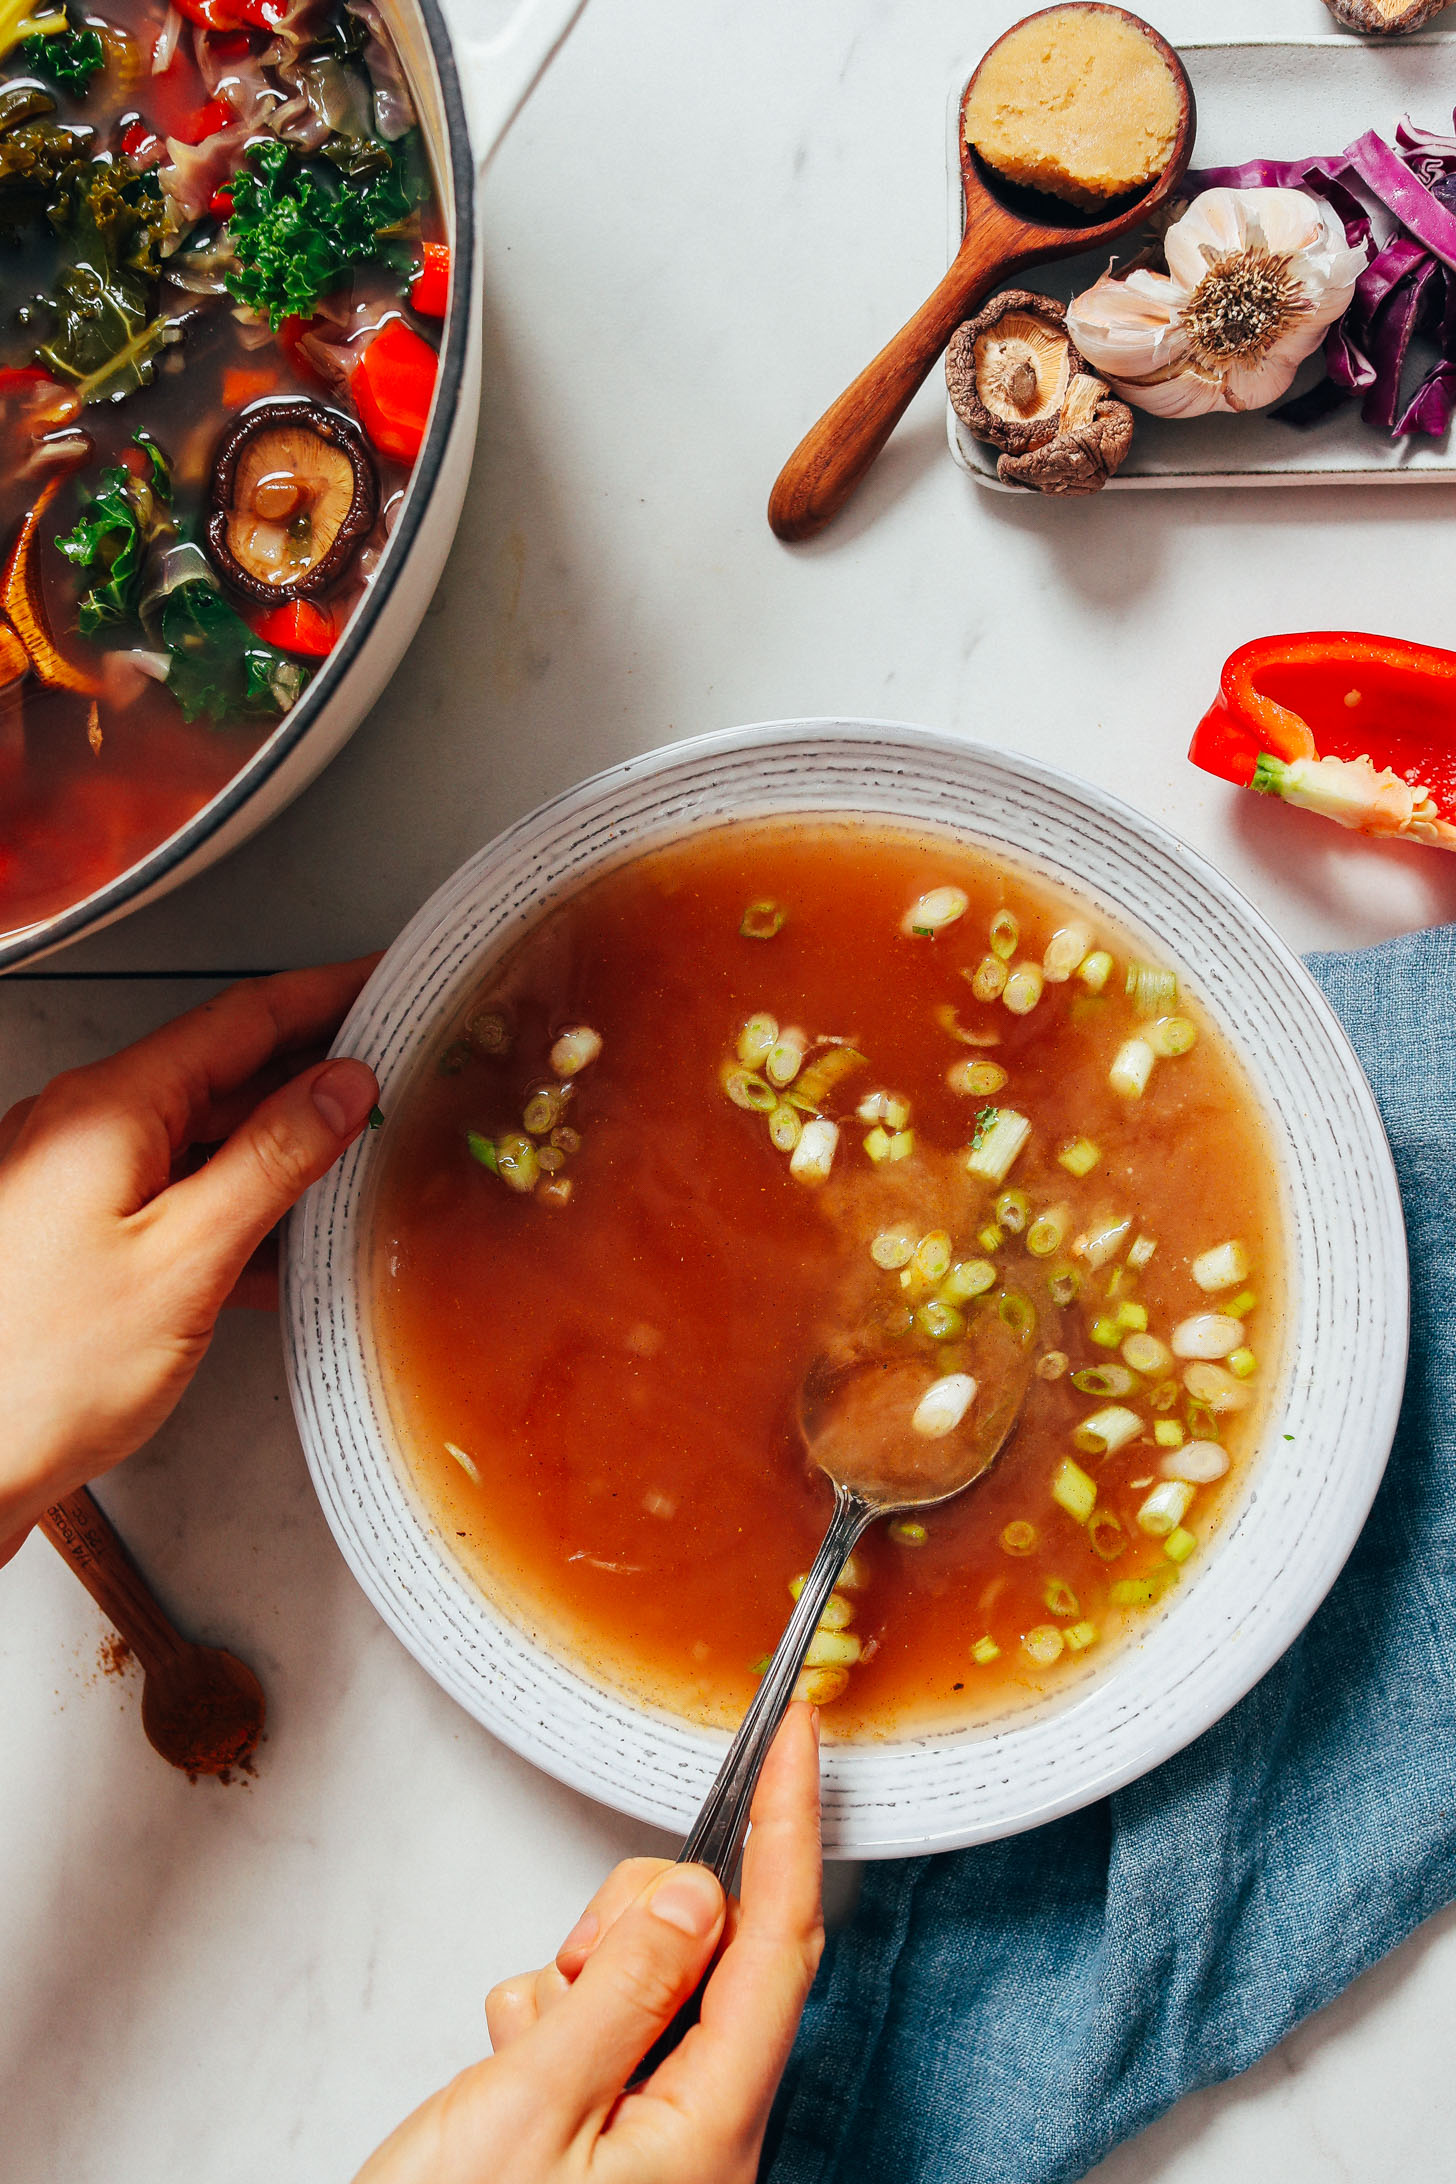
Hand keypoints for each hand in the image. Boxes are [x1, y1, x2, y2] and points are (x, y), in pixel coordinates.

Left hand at [0, 960, 378, 1558]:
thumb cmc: (39, 1373)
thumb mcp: (187, 1258)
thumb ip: (272, 1161)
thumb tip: (340, 1089)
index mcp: (105, 1112)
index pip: (239, 1019)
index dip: (324, 994)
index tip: (381, 981)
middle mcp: (79, 1129)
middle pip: (220, 1073)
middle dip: (312, 1073)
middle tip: (394, 1075)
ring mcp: (70, 1179)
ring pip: (198, 1136)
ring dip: (278, 1147)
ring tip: (355, 1163)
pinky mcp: (70, 1232)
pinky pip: (169, 1191)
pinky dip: (234, 1205)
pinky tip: (281, 1243)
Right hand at [357, 1704, 823, 2183]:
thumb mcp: (531, 2109)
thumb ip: (624, 1991)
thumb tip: (702, 1895)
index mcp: (711, 2122)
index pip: (779, 1938)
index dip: (794, 1822)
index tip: (801, 1733)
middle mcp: (706, 2126)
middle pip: (717, 1949)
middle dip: (646, 1917)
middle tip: (579, 1963)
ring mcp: (662, 2132)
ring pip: (654, 1975)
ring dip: (586, 1975)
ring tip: (527, 2048)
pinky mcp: (616, 2132)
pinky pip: (607, 2020)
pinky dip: (556, 2015)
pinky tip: (513, 2066)